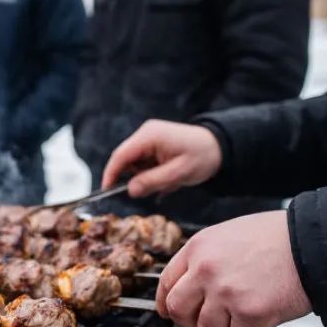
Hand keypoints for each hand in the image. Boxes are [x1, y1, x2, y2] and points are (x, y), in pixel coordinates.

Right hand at [101, 120, 223, 198]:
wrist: (220, 147)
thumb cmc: (203, 157)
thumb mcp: (179, 173)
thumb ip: (152, 181)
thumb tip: (129, 190)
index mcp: (150, 136)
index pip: (121, 155)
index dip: (110, 173)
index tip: (105, 191)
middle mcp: (145, 134)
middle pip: (125, 159)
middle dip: (130, 178)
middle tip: (145, 192)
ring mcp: (148, 138)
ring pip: (133, 163)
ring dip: (142, 177)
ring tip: (165, 183)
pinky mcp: (152, 144)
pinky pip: (142, 162)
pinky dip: (148, 174)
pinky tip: (165, 178)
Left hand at [156, 211, 310, 326]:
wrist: (311, 243)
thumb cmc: (274, 238)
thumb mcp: (227, 235)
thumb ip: (203, 259)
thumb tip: (187, 286)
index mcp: (197, 249)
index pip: (166, 283)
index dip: (166, 302)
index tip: (169, 312)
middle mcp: (205, 271)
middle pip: (178, 310)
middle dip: (188, 320)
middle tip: (203, 320)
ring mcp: (226, 293)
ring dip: (224, 325)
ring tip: (243, 308)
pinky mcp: (250, 313)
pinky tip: (262, 311)